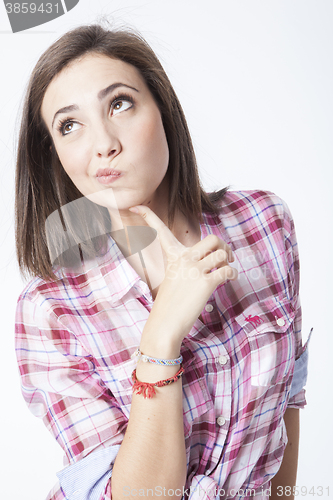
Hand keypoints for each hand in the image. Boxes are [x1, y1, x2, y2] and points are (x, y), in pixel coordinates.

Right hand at [129, 205, 237, 345]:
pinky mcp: (205, 283)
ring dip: (229, 262)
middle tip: (226, 256)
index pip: (158, 230)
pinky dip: (232, 274)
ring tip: (225, 271)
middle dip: (224, 246)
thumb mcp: (174, 277)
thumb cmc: (171, 303)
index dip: (146, 215)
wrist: (165, 325)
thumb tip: (214, 256)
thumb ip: (188, 263)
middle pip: (213, 239)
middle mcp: (183, 259)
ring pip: (223, 254)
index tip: (134, 205)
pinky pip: (227, 271)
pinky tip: (229, 279)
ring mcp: (194, 270)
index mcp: (172, 256)